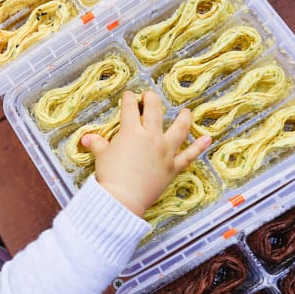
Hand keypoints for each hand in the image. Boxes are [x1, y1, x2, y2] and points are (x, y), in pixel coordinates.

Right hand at [81, 90, 210, 216]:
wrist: (123, 198)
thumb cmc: (110, 175)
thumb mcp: (101, 156)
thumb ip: (97, 144)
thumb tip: (87, 138)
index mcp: (131, 131)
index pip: (130, 109)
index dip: (129, 99)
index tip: (129, 96)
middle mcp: (151, 137)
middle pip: (155, 111)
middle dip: (152, 100)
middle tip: (150, 96)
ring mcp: (165, 151)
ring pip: (178, 129)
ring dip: (183, 118)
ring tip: (186, 112)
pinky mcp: (172, 166)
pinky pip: (189, 155)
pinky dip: (199, 147)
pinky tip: (207, 138)